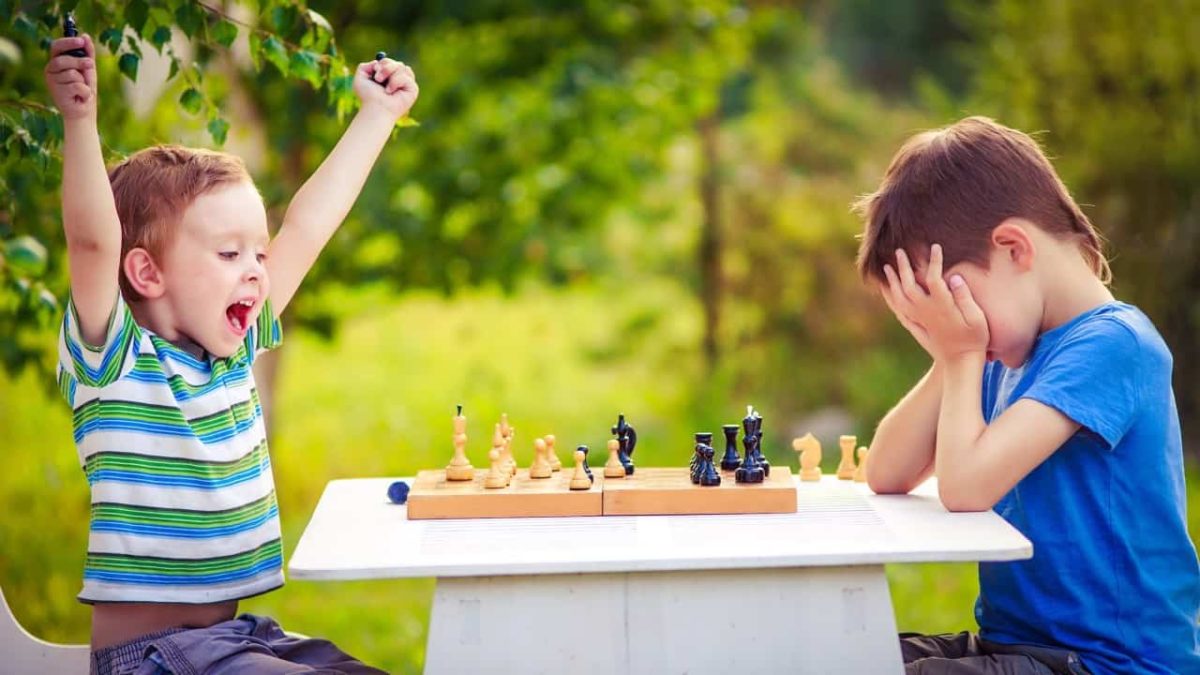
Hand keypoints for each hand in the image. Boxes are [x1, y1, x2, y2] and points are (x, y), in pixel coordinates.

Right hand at [45, 35, 96, 120]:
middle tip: (91, 64)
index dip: (68, 42)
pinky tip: (81, 96)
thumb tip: (85, 36)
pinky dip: (85, 91)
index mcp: (56, 61)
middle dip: (79, 61)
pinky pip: (76, 86)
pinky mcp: (57, 93)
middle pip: (62, 60)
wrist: (84, 110)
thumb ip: (87, 53)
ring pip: (71, 74)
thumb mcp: (88, 69)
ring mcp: (52, 82)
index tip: (81, 40)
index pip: (56, 46)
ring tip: (83, 88)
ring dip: (84, 81)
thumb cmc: (85, 88)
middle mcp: (50, 70)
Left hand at [353, 57, 417, 119]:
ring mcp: (406, 84)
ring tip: (385, 89)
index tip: (376, 70)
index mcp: (387, 77)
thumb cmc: (368, 96)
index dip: (383, 62)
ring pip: (402, 67)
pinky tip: (391, 92)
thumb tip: (377, 62)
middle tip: (378, 79)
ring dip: (390, 75)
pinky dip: (396, 82)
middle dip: (386, 68)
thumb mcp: (360, 78)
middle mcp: (398, 80)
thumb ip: (364, 66)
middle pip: (397, 63)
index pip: (389, 62)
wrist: (375, 108)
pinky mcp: (413, 89)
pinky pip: (406, 77)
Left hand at [882, 244, 988, 363]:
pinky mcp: (915, 327)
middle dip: (904, 267)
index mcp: (943, 307)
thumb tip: (955, 277)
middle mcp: (927, 312)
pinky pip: (898, 310)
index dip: (934, 262)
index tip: (935, 247)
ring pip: (899, 297)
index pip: (934, 279)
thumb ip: (965, 298)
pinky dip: (890, 299)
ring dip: (892, 281)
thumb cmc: (974, 339)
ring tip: (886, 267)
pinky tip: (886, 291)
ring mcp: (919, 320)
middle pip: (909, 286)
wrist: (960, 363)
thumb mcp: (977, 319)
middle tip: (899, 251)